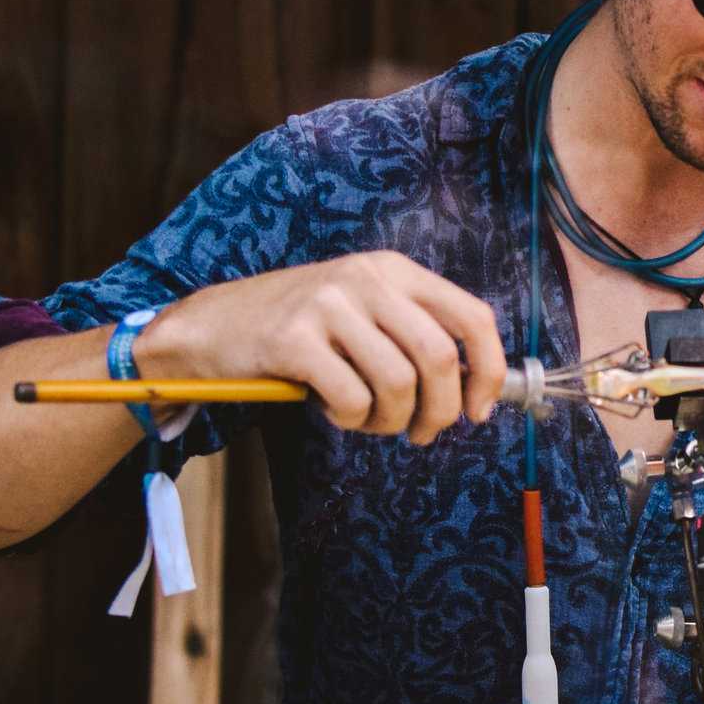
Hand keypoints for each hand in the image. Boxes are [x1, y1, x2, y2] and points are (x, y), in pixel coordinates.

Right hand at [137, 252, 506, 443]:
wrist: (214, 325)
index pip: (472, 317)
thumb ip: (415, 336)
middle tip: (423, 433)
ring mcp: (329, 304)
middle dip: (441, 410)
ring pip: (398, 382)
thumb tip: (475, 391)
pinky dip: (351, 419)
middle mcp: (366, 278)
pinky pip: (350, 397)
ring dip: (391, 420)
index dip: (490, 371)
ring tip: (369, 421)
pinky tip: (335, 411)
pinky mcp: (292, 338)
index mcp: (395, 270)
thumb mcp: (365, 312)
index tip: (480, 410)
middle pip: (440, 356)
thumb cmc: (302, 330)